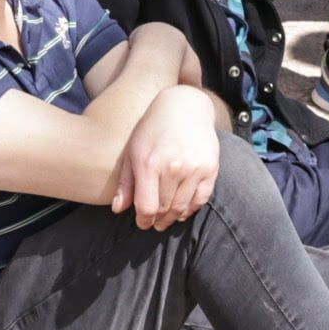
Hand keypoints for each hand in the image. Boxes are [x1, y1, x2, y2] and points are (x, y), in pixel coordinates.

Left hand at [110, 88, 220, 229]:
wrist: (185, 107)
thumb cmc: (152, 129)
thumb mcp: (133, 150)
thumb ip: (126, 182)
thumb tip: (117, 209)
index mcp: (149, 163)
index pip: (146, 207)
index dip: (143, 221)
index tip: (142, 222)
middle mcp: (173, 167)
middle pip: (164, 209)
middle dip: (157, 220)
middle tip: (154, 222)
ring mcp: (194, 168)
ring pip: (182, 208)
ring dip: (172, 218)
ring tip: (166, 219)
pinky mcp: (210, 168)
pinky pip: (200, 200)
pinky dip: (190, 210)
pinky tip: (182, 210)